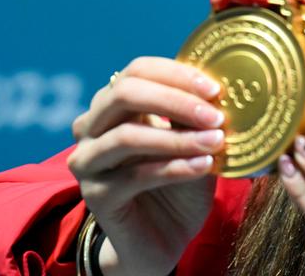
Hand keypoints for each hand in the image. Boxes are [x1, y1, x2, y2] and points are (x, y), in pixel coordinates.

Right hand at [66, 57, 225, 275]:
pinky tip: (204, 166)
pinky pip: (135, 175)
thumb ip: (193, 113)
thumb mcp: (191, 138)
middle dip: (175, 100)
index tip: (215, 89)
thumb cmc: (181, 178)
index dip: (176, 75)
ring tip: (216, 142)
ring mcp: (87, 160)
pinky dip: (175, 168)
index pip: (138, 70)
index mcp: (114, 103)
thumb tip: (215, 88)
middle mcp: (91, 127)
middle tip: (215, 116)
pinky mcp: (94, 195)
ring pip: (128, 135)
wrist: (164, 234)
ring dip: (178, 138)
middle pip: (124, 94)